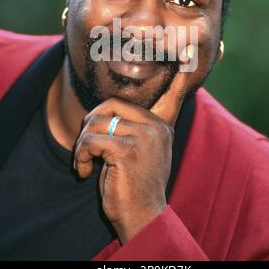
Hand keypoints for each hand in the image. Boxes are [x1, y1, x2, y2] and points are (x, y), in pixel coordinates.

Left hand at [74, 50, 190, 243]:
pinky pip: (91, 139)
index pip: (172, 95)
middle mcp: (157, 127)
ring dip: (82, 144)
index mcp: (162, 126)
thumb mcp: (141, 153)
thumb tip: (108, 110)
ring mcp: (145, 137)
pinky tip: (84, 171)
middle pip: (111, 104)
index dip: (179, 74)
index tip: (188, 51)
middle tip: (87, 148)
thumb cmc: (135, 185)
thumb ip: (135, 129)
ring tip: (85, 163)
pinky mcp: (128, 150)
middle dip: (91, 124)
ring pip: (97, 122)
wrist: (143, 217)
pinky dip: (80, 155)